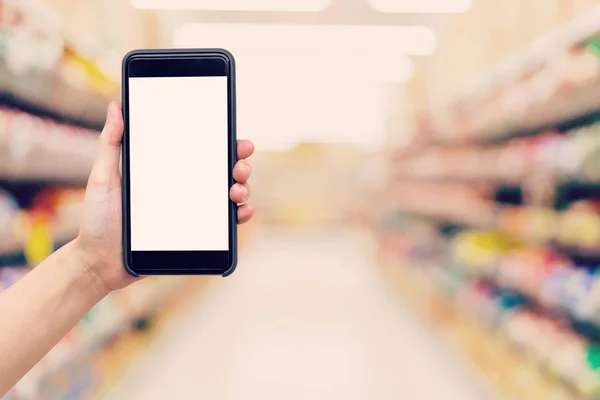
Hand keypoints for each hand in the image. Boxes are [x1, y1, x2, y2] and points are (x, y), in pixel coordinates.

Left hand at [74, 102, 254, 291]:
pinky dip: (240, 215)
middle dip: (240, 165)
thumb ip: (110, 143)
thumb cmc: (98, 220)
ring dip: (242, 188)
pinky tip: (241, 211)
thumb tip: (116, 106)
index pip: (201, 152)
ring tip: (237, 190)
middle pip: (221, 171)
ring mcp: (191, 212)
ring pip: (228, 194)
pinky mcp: (196, 234)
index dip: (223, 144)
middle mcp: (183, 189)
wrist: (100, 262)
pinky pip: (224, 224)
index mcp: (167, 172)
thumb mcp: (103, 177)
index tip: (236, 140)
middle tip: (240, 167)